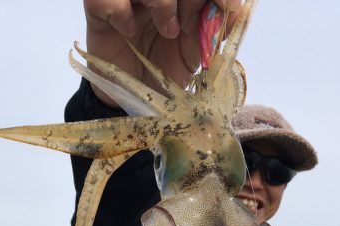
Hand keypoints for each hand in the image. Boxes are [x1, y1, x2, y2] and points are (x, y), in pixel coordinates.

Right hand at [83, 0, 240, 104]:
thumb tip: (240, 10)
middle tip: (190, 25)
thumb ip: (217, 32)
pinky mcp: (99, 9)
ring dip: (161, 1)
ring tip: (167, 30)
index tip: (220, 12)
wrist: (133, 100)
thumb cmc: (165, 75)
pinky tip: (128, 30)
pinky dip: (119, 10)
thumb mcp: (197, 56)